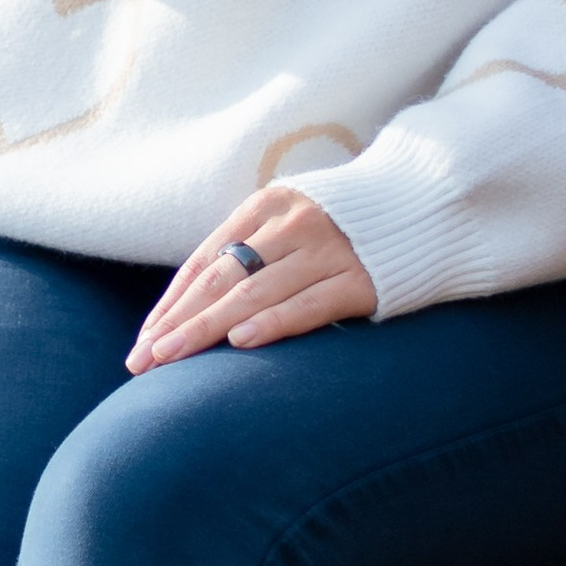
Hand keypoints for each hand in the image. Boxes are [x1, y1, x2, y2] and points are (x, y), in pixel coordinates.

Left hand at [126, 186, 375, 366]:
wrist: (423, 203)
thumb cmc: (342, 224)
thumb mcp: (290, 221)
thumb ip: (249, 250)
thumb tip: (189, 305)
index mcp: (268, 204)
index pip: (205, 259)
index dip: (171, 302)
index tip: (143, 340)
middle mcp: (293, 222)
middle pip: (221, 277)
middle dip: (176, 323)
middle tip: (142, 362)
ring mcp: (327, 249)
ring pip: (254, 293)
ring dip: (206, 329)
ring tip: (172, 359)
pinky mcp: (360, 278)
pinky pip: (308, 305)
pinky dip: (271, 322)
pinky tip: (240, 342)